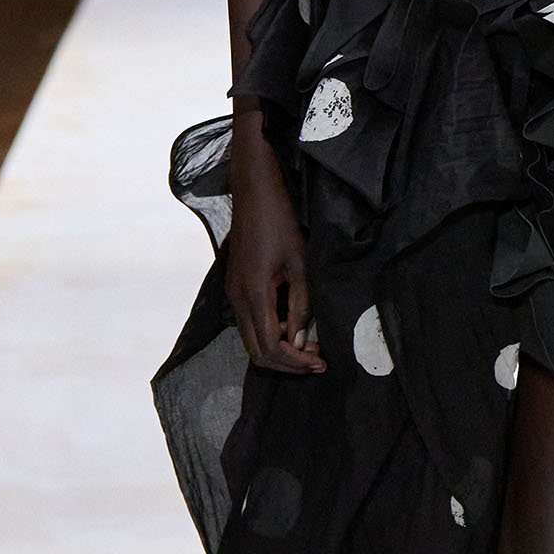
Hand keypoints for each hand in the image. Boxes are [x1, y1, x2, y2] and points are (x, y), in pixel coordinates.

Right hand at [226, 118, 325, 374]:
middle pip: (256, 352)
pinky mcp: (235, 285)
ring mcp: (232, 292)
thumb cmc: (281, 221)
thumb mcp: (301, 263)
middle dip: (287, 363)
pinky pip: (249, 323)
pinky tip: (293, 326)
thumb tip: (302, 342)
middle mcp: (236, 298)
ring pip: (251, 340)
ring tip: (309, 347)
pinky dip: (270, 334)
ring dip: (278, 350)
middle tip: (317, 361)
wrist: (255, 189)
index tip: (321, 363)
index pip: (271, 348)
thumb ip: (301, 306)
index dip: (296, 362)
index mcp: (253, 294)